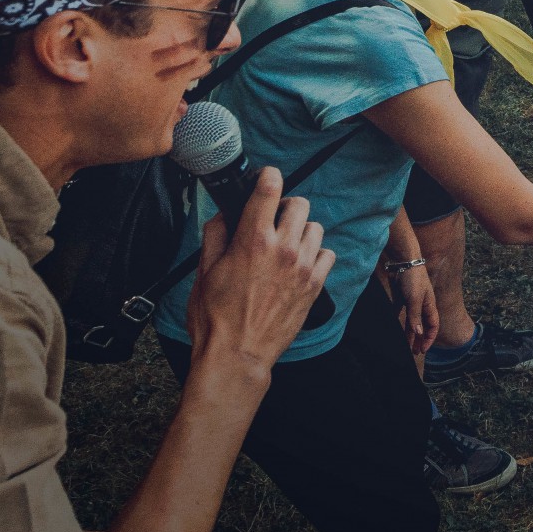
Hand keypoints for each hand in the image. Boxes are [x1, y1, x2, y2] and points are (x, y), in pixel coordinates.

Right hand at [184, 168, 333, 377]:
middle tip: (272, 221)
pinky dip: (316, 254)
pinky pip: (328, 253)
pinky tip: (299, 264)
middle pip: (299, 204)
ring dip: (301, 231)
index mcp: (252, 241)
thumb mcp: (204, 272)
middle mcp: (283, 249)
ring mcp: (303, 267)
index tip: (267, 177)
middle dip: (284, 207)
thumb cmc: (215, 318)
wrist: (237, 355)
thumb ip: (215, 235)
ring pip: (315, 228)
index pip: (269, 190)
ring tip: (285, 245)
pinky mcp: (315, 285)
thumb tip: (223, 214)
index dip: (268, 176)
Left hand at [383, 263, 436, 355]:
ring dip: (409, 334)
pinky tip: (394, 330)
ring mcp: (412, 302)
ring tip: (405, 346)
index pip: (432, 327)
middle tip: (413, 353)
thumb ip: (415, 317)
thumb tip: (419, 334)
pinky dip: (399, 323)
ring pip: (412, 322)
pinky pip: (401, 314)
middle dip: (419, 340)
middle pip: (422, 327)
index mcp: (430, 306)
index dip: (429, 339)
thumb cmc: (413, 279)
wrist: (403, 261)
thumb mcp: (415, 299)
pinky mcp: (402, 299)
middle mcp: (422, 306)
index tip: (422, 350)